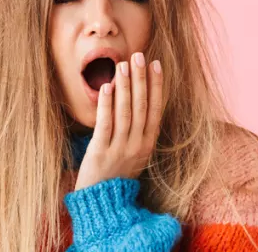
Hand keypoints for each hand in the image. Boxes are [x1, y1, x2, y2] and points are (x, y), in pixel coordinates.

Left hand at [75, 52, 165, 189]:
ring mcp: (120, 148)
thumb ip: (139, 130)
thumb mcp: (136, 153)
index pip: (155, 108)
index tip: (156, 64)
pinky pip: (105, 124)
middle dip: (140, 79)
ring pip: (125, 111)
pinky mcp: (101, 152)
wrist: (104, 203)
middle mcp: (137, 144)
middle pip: (141, 106)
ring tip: (123, 65)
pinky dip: (107, 104)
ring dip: (124, 86)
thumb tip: (139, 101)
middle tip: (139, 55)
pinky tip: (107, 86)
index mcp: (148, 143)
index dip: (156, 85)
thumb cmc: (118, 175)